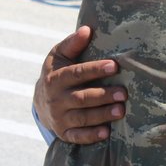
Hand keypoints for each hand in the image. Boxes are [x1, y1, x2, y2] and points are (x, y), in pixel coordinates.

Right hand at [33, 25, 126, 143]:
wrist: (41, 99)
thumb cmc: (58, 70)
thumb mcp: (59, 54)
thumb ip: (73, 43)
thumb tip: (87, 29)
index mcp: (56, 78)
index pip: (77, 73)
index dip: (95, 70)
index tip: (114, 66)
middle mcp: (56, 99)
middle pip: (82, 98)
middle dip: (103, 96)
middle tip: (124, 93)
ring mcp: (59, 117)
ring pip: (82, 118)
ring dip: (102, 115)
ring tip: (121, 111)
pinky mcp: (63, 132)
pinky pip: (76, 136)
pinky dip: (90, 136)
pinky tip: (106, 132)